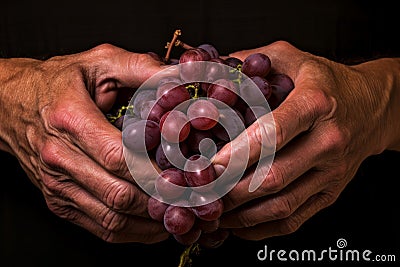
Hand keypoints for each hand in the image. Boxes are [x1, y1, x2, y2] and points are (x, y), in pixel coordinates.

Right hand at [0, 44, 168, 242]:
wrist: (11, 103)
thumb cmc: (60, 81)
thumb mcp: (99, 62)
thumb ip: (140, 68)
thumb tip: (179, 79)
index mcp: (70, 119)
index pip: (118, 156)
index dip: (155, 170)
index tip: (185, 173)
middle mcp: (59, 157)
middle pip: (118, 193)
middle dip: (159, 200)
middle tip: (191, 198)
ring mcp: (57, 184)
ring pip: (111, 218)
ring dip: (150, 222)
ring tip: (180, 215)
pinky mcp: (58, 200)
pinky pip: (99, 227)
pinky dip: (132, 233)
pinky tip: (154, 226)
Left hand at [213, 41, 399, 239]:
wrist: (374, 107)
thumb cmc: (328, 82)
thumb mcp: (292, 58)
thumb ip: (252, 61)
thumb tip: (212, 70)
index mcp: (315, 104)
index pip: (273, 133)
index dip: (238, 153)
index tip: (209, 165)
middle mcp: (327, 142)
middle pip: (274, 177)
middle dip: (231, 190)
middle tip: (201, 192)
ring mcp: (331, 172)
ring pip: (282, 205)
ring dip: (242, 215)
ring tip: (212, 214)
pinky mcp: (331, 192)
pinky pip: (295, 220)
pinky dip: (262, 228)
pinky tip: (238, 226)